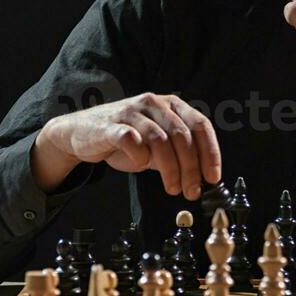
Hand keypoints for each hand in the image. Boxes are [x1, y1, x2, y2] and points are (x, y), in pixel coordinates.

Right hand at [36, 93, 220, 198]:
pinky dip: (140, 156)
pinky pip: (131, 139)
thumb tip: (201, 179)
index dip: (210, 152)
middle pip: (182, 135)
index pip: (200, 124)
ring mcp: (132, 112)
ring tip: (172, 188)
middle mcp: (154, 103)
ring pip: (161, 140)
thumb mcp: (157, 146)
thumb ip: (177, 155)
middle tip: (192, 191)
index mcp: (171, 104)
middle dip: (191, 167)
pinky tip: (141, 166)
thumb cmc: (125, 139)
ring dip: (171, 169)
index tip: (213, 177)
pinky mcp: (111, 125)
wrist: (82, 133)